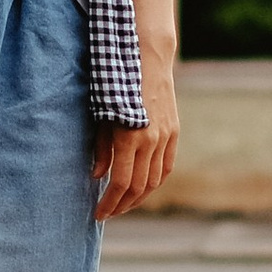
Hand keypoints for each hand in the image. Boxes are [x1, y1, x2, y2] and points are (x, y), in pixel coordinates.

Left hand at [93, 75, 179, 222]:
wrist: (147, 58)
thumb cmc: (115, 82)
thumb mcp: (100, 114)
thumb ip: (100, 148)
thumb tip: (98, 176)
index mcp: (129, 136)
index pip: (120, 183)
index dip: (109, 203)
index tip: (98, 214)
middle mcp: (150, 140)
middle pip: (138, 187)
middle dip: (122, 205)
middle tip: (108, 213)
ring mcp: (165, 136)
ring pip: (154, 180)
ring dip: (139, 198)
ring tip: (123, 204)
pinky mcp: (174, 131)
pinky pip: (166, 166)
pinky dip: (155, 182)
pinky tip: (143, 188)